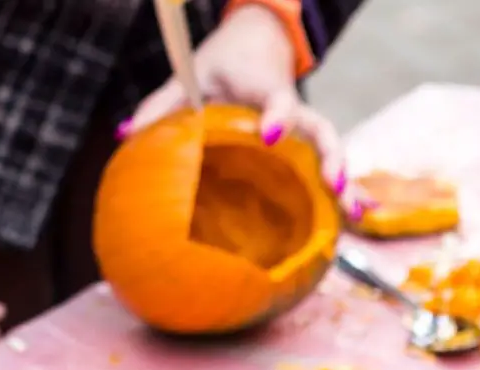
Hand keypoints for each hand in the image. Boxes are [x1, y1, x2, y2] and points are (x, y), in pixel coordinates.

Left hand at [124, 5, 369, 220]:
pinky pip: (322, 163)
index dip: (278, 115)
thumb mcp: (188, 76)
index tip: (270, 134)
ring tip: (353, 214)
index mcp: (262, 87)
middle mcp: (288, 108)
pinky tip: (350, 218)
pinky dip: (339, 189)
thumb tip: (126, 135)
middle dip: (330, 157)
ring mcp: (299, 126)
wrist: (255, 42)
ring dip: (344, 180)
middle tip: (333, 185)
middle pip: (320, 129)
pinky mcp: (303, 142)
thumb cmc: (218, 65)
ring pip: (328, 150)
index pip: (278, 99)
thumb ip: (160, 105)